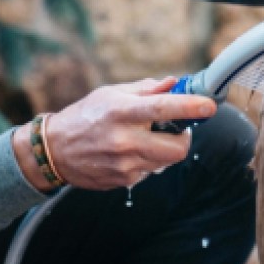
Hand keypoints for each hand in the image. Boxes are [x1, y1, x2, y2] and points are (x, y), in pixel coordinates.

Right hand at [38, 77, 214, 190]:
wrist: (55, 151)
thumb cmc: (84, 117)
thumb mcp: (110, 94)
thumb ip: (145, 90)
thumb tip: (173, 83)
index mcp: (121, 112)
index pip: (162, 108)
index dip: (190, 107)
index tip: (209, 105)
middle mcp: (124, 140)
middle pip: (177, 148)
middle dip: (184, 138)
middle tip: (177, 129)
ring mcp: (124, 164)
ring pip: (166, 161)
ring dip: (164, 149)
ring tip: (144, 138)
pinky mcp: (123, 180)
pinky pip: (150, 171)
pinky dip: (147, 161)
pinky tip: (128, 153)